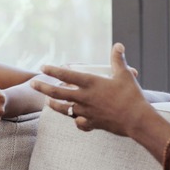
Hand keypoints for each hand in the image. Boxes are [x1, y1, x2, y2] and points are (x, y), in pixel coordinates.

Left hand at [31, 43, 150, 135]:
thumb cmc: (131, 96)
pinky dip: (75, 120)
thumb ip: (118, 60)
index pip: (66, 74)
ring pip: (64, 109)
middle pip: (57, 92)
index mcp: (91, 83)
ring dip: (54, 104)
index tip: (43, 67)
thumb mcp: (125, 75)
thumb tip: (118, 45)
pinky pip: (78, 122)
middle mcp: (84, 98)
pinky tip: (75, 119)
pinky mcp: (92, 123)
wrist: (137, 121)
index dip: (53, 70)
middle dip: (42, 87)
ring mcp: (86, 112)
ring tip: (48, 101)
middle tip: (32, 84)